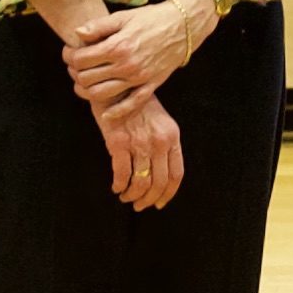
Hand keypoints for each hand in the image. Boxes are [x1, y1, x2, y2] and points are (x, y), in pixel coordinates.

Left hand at [64, 0, 206, 107]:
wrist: (183, 26)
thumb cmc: (152, 18)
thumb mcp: (123, 16)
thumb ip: (98, 26)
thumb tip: (77, 34)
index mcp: (117, 46)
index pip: (80, 59)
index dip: (69, 56)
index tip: (69, 52)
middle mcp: (126, 65)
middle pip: (87, 78)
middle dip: (75, 72)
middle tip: (74, 67)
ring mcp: (139, 78)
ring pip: (103, 94)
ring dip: (88, 92)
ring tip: (84, 83)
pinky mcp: (151, 85)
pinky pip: (132, 104)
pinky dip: (117, 112)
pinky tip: (106, 113)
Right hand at [102, 92, 184, 211]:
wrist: (117, 87)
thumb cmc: (137, 106)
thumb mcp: (160, 122)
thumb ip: (164, 144)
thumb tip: (160, 174)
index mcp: (172, 137)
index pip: (176, 175)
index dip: (168, 194)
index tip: (159, 203)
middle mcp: (159, 142)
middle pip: (158, 183)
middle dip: (148, 200)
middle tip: (138, 205)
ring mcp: (139, 143)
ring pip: (140, 183)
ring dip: (132, 195)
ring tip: (125, 196)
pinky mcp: (118, 143)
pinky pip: (121, 174)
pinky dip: (119, 185)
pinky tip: (116, 187)